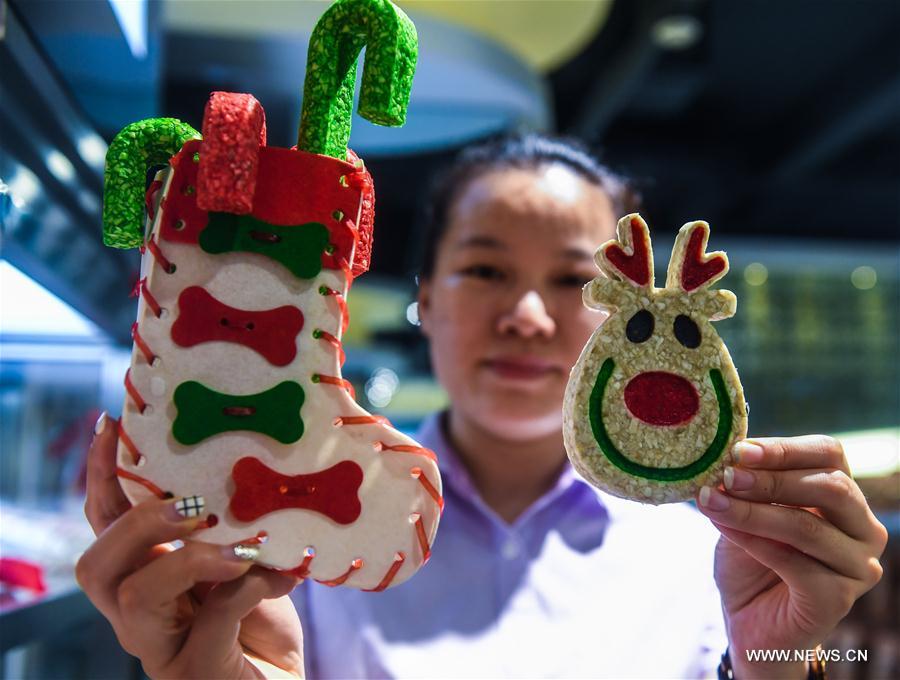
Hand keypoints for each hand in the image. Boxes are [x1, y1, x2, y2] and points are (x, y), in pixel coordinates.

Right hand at [76, 412, 304, 678]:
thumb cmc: (261, 624)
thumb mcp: (247, 562)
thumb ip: (237, 527)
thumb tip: (257, 472)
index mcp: (144, 577)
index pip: (105, 524)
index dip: (103, 476)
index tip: (112, 425)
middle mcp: (138, 615)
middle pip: (97, 564)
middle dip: (139, 522)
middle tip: (192, 505)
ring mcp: (160, 648)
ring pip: (133, 596)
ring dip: (187, 558)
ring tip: (239, 546)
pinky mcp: (194, 671)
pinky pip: (209, 622)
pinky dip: (248, 589)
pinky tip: (283, 577)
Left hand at [696, 436, 887, 679]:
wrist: (749, 622)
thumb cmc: (749, 560)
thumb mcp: (745, 512)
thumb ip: (746, 487)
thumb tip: (726, 459)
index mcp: (845, 497)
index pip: (829, 454)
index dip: (785, 448)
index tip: (738, 450)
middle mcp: (863, 529)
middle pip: (830, 486)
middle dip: (771, 477)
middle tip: (725, 475)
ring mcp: (858, 566)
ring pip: (807, 525)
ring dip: (752, 510)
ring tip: (711, 501)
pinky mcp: (838, 599)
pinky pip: (794, 562)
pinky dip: (753, 541)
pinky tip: (722, 527)